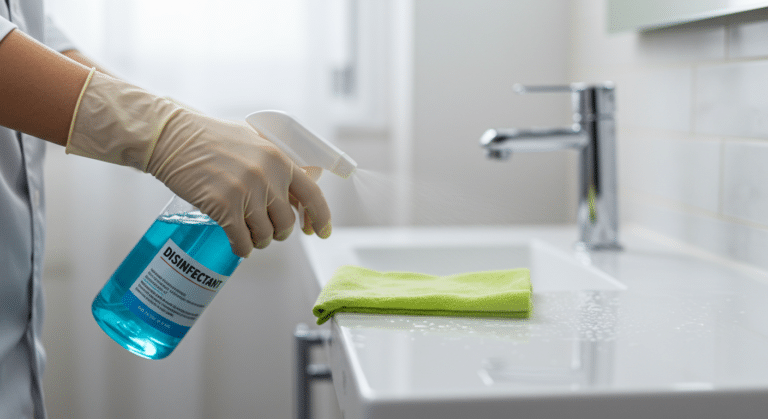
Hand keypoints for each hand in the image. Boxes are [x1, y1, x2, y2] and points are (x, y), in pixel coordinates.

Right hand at [66, 70, 331, 256]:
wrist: (173, 137)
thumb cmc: (211, 138)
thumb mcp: (255, 141)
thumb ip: (280, 161)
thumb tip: (310, 177)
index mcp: (279, 158)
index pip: (313, 195)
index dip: (320, 218)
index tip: (319, 232)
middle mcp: (267, 176)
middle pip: (286, 222)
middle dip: (279, 233)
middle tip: (268, 232)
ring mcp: (246, 192)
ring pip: (265, 234)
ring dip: (259, 241)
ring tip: (249, 235)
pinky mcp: (224, 206)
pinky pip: (242, 240)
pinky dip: (242, 248)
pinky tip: (239, 245)